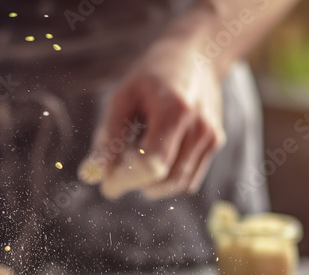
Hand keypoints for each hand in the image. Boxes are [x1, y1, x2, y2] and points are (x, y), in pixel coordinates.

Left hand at [80, 38, 225, 198]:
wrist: (196, 56)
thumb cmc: (152, 76)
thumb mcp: (123, 97)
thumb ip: (109, 136)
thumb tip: (93, 174)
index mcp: (175, 110)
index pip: (152, 164)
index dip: (126, 180)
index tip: (107, 185)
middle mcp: (200, 126)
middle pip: (165, 179)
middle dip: (135, 183)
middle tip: (116, 173)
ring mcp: (211, 136)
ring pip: (177, 184)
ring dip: (150, 184)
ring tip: (134, 160)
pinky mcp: (215, 142)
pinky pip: (188, 179)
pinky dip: (165, 179)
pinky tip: (154, 158)